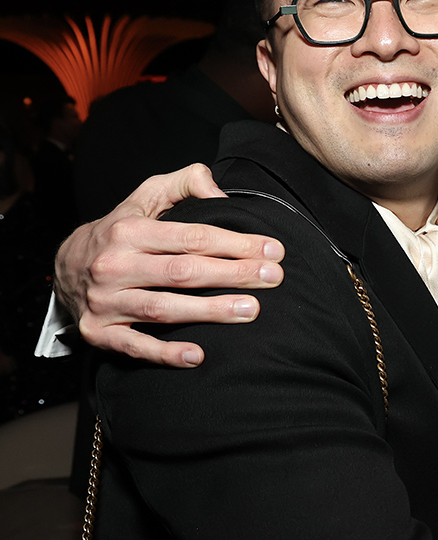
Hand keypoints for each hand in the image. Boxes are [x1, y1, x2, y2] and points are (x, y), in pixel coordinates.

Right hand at [54, 164, 284, 367]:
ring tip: (250, 310)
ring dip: (209, 311)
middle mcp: (114, 265)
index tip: (272, 250)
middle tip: (272, 278)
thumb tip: (220, 192)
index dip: (236, 243)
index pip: (192, 237)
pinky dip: (164, 353)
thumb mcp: (146, 196)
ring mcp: (105, 301)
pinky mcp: (99, 332)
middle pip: (183, 272)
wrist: (63, 267)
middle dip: (233, 274)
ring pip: (163, 308)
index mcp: (129, 231)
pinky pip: (134, 346)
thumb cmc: (120, 229)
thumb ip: (185, 183)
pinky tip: (196, 356)